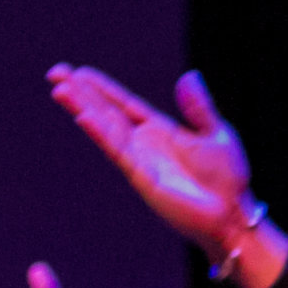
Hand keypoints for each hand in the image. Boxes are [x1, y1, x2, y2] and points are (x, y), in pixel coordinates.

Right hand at [47, 64, 252, 247]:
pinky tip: (83, 117)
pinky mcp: (141, 176)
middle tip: (56, 73)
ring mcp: (140, 159)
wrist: (232, 214)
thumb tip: (188, 76)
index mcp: (161, 129)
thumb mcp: (217, 134)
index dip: (101, 88)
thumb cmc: (228, 179)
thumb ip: (199, 107)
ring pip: (105, 128)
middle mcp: (144, 143)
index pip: (124, 103)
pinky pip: (117, 150)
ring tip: (60, 89)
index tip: (79, 72)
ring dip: (83, 108)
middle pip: (106, 112)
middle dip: (81, 93)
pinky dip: (101, 133)